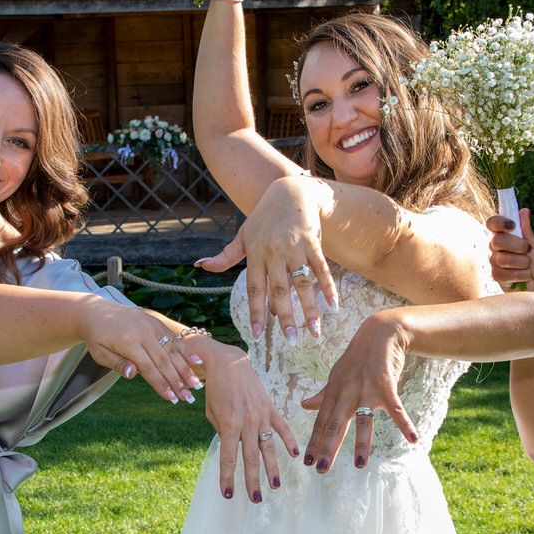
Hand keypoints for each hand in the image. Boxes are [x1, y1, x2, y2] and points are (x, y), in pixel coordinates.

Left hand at [81, 300, 205, 403]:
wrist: (96, 312)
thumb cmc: (97, 337)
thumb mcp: (100, 354)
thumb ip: (117, 364)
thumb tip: (133, 374)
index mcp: (128, 342)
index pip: (148, 368)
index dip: (161, 384)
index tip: (171, 398)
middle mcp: (143, 332)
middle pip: (164, 360)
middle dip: (177, 381)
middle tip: (187, 398)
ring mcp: (152, 325)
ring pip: (172, 350)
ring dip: (185, 369)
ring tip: (195, 385)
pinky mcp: (157, 322)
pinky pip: (174, 338)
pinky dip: (186, 351)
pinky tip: (197, 362)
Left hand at [196, 177, 336, 340]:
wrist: (290, 192)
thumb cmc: (264, 217)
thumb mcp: (243, 235)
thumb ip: (226, 256)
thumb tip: (200, 265)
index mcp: (255, 254)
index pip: (254, 289)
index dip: (256, 313)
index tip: (258, 335)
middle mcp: (274, 253)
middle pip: (279, 291)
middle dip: (286, 318)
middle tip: (291, 341)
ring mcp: (294, 248)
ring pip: (302, 284)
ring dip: (310, 310)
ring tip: (315, 332)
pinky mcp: (313, 243)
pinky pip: (320, 269)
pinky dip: (327, 288)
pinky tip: (333, 306)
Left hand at [199, 345, 298, 502]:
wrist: (227, 362)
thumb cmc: (215, 389)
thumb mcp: (211, 413)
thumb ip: (223, 432)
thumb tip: (234, 449)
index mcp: (228, 424)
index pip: (228, 457)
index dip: (228, 477)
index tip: (228, 495)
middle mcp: (246, 422)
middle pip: (251, 458)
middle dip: (252, 481)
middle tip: (256, 499)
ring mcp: (261, 415)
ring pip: (269, 447)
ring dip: (273, 468)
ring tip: (276, 486)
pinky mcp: (270, 408)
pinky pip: (282, 427)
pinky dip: (289, 441)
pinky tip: (296, 455)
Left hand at [298, 313, 415, 468]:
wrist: (380, 333)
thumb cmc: (358, 357)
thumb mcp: (336, 375)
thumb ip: (322, 394)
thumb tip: (303, 405)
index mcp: (334, 392)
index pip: (321, 421)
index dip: (314, 442)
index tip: (306, 462)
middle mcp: (347, 393)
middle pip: (336, 424)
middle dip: (327, 448)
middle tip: (320, 469)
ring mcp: (367, 390)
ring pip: (363, 421)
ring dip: (362, 444)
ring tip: (359, 466)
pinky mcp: (387, 386)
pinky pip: (396, 409)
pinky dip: (405, 424)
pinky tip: (413, 439)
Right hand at [488, 208, 533, 291]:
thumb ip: (527, 230)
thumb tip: (524, 211)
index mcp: (504, 236)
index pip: (492, 223)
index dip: (499, 222)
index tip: (512, 226)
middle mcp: (495, 248)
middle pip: (497, 240)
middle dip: (517, 245)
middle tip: (526, 250)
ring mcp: (494, 262)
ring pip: (503, 258)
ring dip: (522, 262)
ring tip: (527, 266)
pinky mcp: (496, 277)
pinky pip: (506, 273)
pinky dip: (521, 275)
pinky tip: (524, 276)